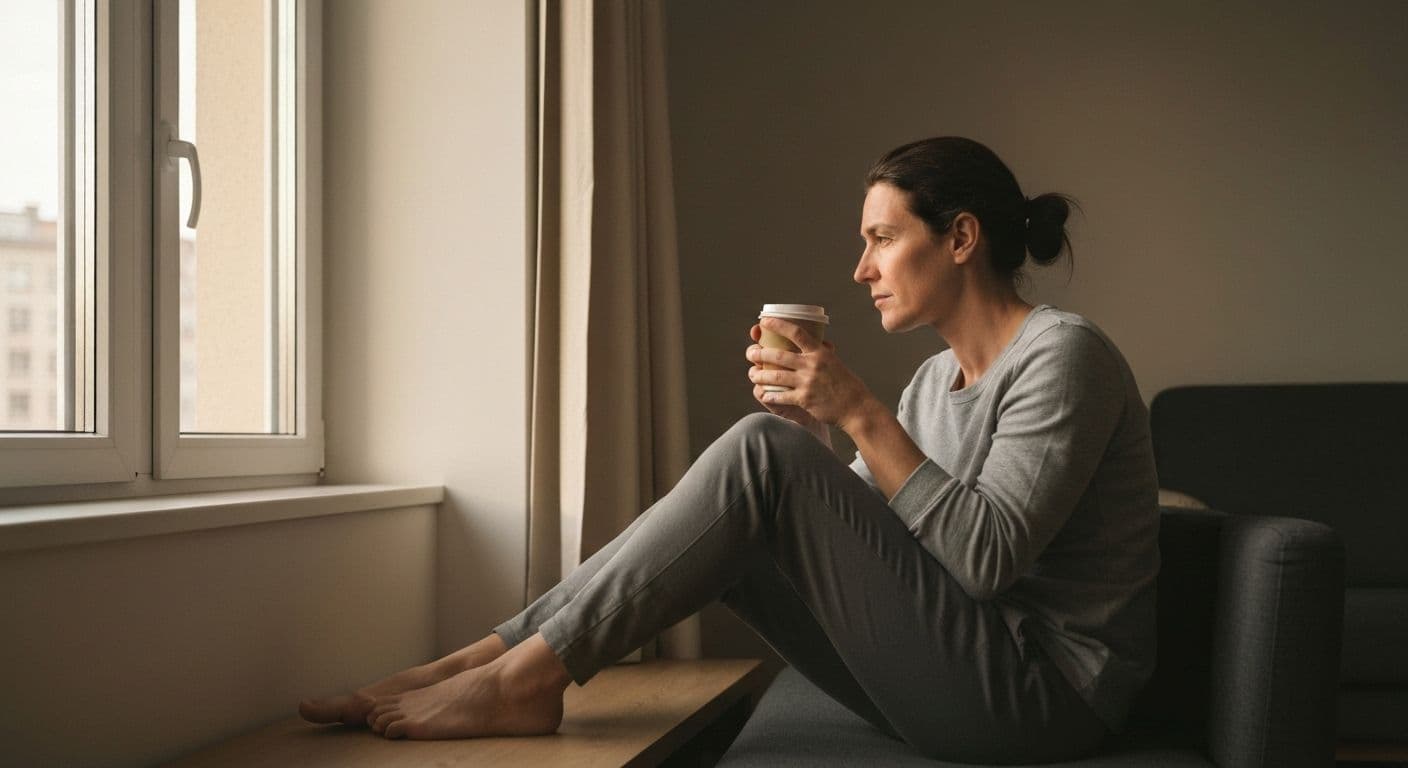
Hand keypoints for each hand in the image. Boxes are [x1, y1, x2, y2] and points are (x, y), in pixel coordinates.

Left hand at [745, 317, 874, 429]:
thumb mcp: (836, 363)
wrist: (856, 408)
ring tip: (752, 374)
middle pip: (778, 355)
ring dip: (759, 375)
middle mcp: (812, 365)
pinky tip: (763, 394)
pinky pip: (781, 396)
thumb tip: (819, 343)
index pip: (796, 332)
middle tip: (750, 353)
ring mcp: (807, 382)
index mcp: (820, 353)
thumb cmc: (847, 385)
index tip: (764, 321)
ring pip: (775, 376)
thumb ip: (823, 353)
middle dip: (759, 353)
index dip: (777, 325)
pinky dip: (770, 395)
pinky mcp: (804, 399)